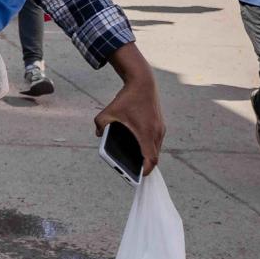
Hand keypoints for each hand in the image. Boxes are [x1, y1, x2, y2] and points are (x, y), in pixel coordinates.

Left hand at [99, 44, 164, 174]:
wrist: (143, 82)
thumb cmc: (126, 98)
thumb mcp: (108, 112)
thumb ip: (100, 125)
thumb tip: (98, 135)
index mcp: (146, 133)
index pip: (150, 159)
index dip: (145, 170)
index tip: (138, 176)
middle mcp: (157, 132)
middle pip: (154, 157)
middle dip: (145, 166)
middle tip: (133, 173)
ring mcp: (160, 128)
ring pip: (156, 149)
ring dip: (148, 156)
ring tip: (136, 163)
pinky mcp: (160, 124)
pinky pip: (156, 141)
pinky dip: (149, 147)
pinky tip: (139, 148)